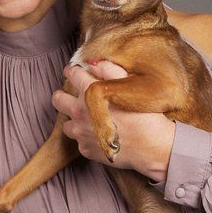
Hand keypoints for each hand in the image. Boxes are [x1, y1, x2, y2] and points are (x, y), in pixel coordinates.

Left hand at [51, 61, 175, 178]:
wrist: (152, 145)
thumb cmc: (144, 114)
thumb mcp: (130, 85)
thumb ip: (109, 69)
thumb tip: (94, 63)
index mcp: (90, 92)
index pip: (71, 74)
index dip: (73, 71)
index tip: (75, 72)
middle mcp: (80, 112)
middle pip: (58, 99)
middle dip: (63, 94)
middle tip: (75, 96)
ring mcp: (81, 133)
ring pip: (67, 124)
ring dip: (75, 120)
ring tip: (90, 120)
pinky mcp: (86, 149)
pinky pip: (80, 141)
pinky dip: (88, 138)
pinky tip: (102, 135)